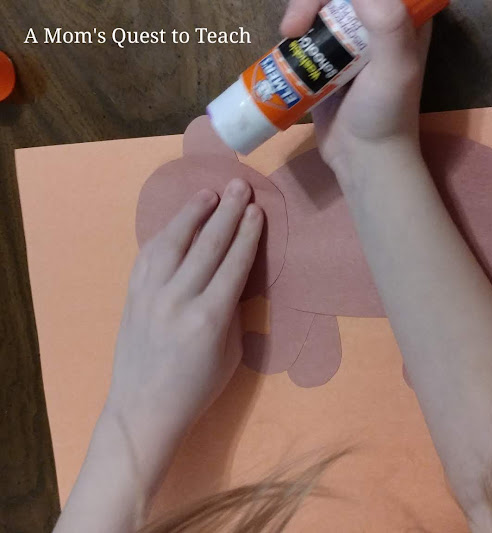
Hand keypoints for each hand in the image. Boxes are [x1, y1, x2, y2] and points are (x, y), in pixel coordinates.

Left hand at [105, 179, 262, 474]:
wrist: (143, 408)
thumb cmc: (197, 387)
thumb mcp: (231, 353)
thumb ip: (233, 311)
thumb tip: (234, 276)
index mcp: (210, 318)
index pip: (233, 264)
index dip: (247, 234)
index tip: (256, 209)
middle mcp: (178, 299)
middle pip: (207, 245)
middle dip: (226, 212)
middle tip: (239, 184)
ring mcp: (150, 295)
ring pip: (173, 242)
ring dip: (192, 214)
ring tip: (208, 193)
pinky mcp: (132, 295)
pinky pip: (149, 255)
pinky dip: (165, 234)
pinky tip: (177, 222)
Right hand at [281, 0, 431, 176]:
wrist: (361, 156)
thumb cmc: (385, 114)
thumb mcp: (396, 67)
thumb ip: (387, 21)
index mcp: (404, 16)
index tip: (327, 4)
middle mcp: (378, 20)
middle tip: (294, 26)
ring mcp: (351, 37)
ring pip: (321, 3)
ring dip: (300, 9)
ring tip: (289, 33)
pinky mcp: (327, 54)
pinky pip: (308, 25)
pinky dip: (294, 26)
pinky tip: (287, 40)